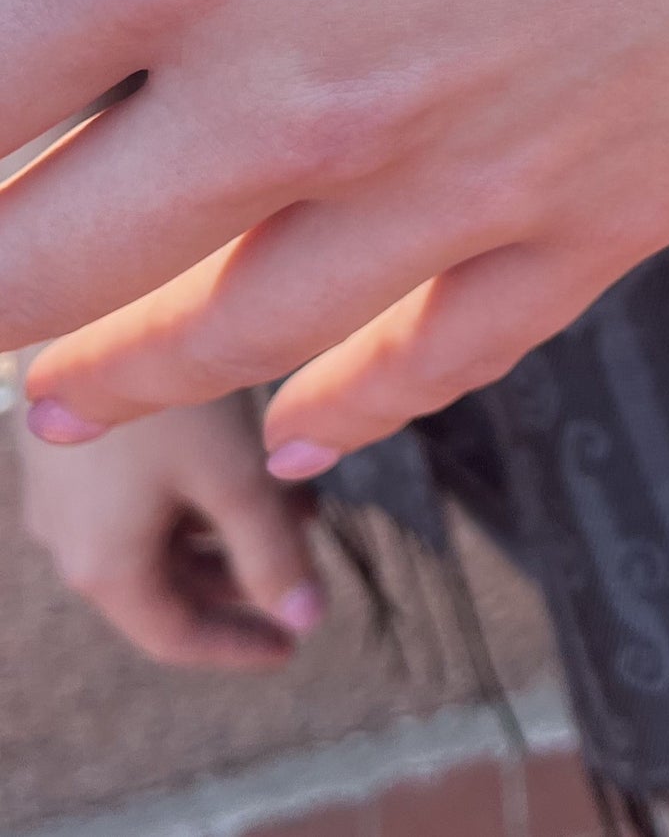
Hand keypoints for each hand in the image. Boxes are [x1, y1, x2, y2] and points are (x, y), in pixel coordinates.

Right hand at [16, 384, 324, 667]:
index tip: (294, 647)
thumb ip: (273, 553)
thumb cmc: (165, 401)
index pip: (174, 637)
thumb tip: (309, 621)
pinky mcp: (77, 452)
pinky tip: (254, 465)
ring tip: (299, 510)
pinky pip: (143, 499)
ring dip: (228, 536)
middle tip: (307, 571)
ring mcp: (69, 495)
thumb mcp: (234, 480)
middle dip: (242, 583)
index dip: (238, 647)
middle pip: (168, 589)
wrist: (88, 311)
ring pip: (159, 539)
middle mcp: (73, 540)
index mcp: (103, 566)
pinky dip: (200, 499)